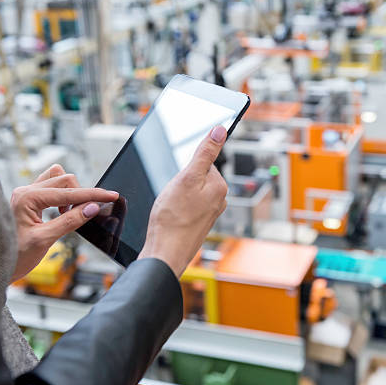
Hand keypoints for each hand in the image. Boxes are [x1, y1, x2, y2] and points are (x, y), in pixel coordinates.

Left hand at [10, 164, 118, 281]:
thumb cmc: (14, 256)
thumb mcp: (45, 240)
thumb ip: (70, 221)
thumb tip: (92, 208)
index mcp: (27, 198)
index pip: (68, 192)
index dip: (93, 195)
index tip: (111, 195)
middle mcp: (25, 191)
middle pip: (65, 180)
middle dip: (81, 195)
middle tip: (88, 213)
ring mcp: (26, 194)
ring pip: (58, 179)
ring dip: (71, 193)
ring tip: (71, 213)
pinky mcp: (29, 200)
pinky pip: (51, 187)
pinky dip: (63, 196)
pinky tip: (63, 212)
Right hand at [139, 126, 228, 276]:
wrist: (165, 253)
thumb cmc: (172, 219)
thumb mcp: (187, 177)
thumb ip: (205, 153)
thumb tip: (220, 130)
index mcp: (220, 186)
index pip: (203, 162)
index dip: (185, 168)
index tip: (178, 181)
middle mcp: (219, 200)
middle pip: (196, 176)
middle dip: (181, 182)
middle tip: (172, 196)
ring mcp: (209, 213)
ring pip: (189, 192)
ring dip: (177, 196)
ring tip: (170, 208)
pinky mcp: (199, 223)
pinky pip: (186, 206)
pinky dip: (176, 208)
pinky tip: (170, 217)